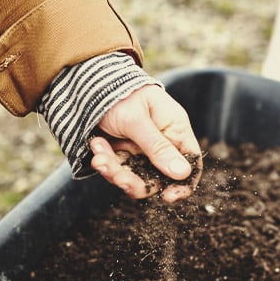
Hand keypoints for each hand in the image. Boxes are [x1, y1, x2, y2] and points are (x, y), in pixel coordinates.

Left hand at [90, 84, 202, 202]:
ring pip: (134, 176)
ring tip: (98, 157)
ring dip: (114, 171)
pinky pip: (117, 168)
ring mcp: (141, 149)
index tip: (168, 197)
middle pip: (158, 177)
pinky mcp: (123, 152)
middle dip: (135, 181)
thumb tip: (183, 174)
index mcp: (175, 129)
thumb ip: (157, 147)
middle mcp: (161, 142)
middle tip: (116, 176)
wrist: (89, 83)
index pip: (191, 162)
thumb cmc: (120, 94)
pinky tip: (96, 143)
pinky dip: (104, 160)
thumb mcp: (137, 120)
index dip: (184, 184)